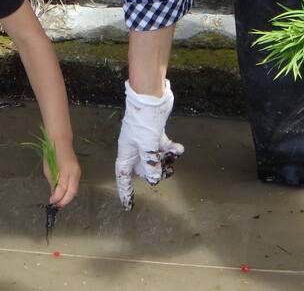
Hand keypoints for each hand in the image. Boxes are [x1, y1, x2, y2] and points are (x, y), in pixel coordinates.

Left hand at [48, 141, 80, 206]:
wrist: (60, 141)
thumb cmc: (51, 154)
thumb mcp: (48, 169)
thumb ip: (53, 182)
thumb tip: (54, 194)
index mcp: (65, 170)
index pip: (62, 189)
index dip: (57, 198)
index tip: (51, 202)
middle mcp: (74, 172)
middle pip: (72, 192)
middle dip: (64, 201)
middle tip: (56, 205)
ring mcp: (78, 171)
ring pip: (75, 189)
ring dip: (67, 197)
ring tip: (59, 202)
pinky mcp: (78, 171)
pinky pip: (75, 185)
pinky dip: (70, 191)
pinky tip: (64, 194)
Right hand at [114, 79, 183, 210]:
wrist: (150, 98)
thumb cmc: (143, 121)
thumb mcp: (147, 145)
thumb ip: (150, 164)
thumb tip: (154, 180)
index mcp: (127, 153)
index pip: (123, 176)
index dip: (125, 191)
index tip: (129, 205)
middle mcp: (135, 149)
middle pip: (143, 169)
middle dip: (155, 172)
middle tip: (166, 171)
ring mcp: (145, 142)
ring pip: (155, 159)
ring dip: (166, 160)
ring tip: (174, 157)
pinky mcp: (156, 135)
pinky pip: (164, 147)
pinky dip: (172, 149)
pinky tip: (179, 148)